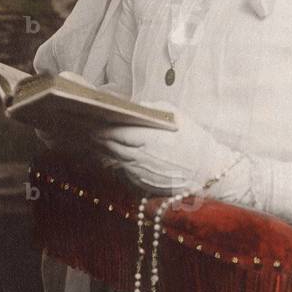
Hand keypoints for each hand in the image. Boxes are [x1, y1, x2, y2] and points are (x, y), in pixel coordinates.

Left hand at [89, 100, 238, 195]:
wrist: (208, 173)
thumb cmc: (194, 141)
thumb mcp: (176, 115)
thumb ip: (150, 108)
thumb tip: (130, 106)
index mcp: (148, 137)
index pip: (112, 129)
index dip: (97, 122)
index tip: (86, 114)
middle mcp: (139, 157)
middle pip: (107, 144)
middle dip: (94, 133)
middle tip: (82, 123)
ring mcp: (139, 173)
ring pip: (111, 157)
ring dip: (100, 147)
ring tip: (91, 135)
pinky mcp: (140, 184)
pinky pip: (120, 170)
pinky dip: (112, 160)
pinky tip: (108, 152)